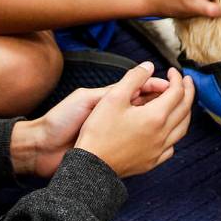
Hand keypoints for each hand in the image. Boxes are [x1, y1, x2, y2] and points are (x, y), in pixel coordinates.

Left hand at [10, 71, 170, 178]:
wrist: (41, 149)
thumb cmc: (60, 121)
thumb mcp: (88, 99)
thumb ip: (114, 89)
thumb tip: (143, 71)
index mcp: (111, 99)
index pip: (142, 88)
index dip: (158, 86)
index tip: (172, 86)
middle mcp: (116, 115)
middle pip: (148, 104)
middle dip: (163, 100)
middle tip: (179, 99)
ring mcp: (116, 132)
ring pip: (146, 123)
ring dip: (160, 119)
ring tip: (173, 118)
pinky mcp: (114, 149)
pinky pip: (138, 143)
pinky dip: (151, 140)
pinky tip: (160, 140)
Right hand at [75, 62, 193, 177]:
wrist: (88, 168)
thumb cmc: (98, 133)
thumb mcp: (112, 97)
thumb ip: (133, 78)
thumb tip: (148, 66)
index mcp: (156, 116)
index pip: (177, 91)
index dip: (177, 78)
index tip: (172, 71)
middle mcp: (162, 134)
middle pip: (185, 108)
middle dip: (188, 91)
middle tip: (186, 80)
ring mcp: (158, 150)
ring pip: (182, 128)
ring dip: (185, 111)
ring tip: (182, 102)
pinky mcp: (151, 162)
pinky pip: (172, 146)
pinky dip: (175, 133)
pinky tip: (168, 130)